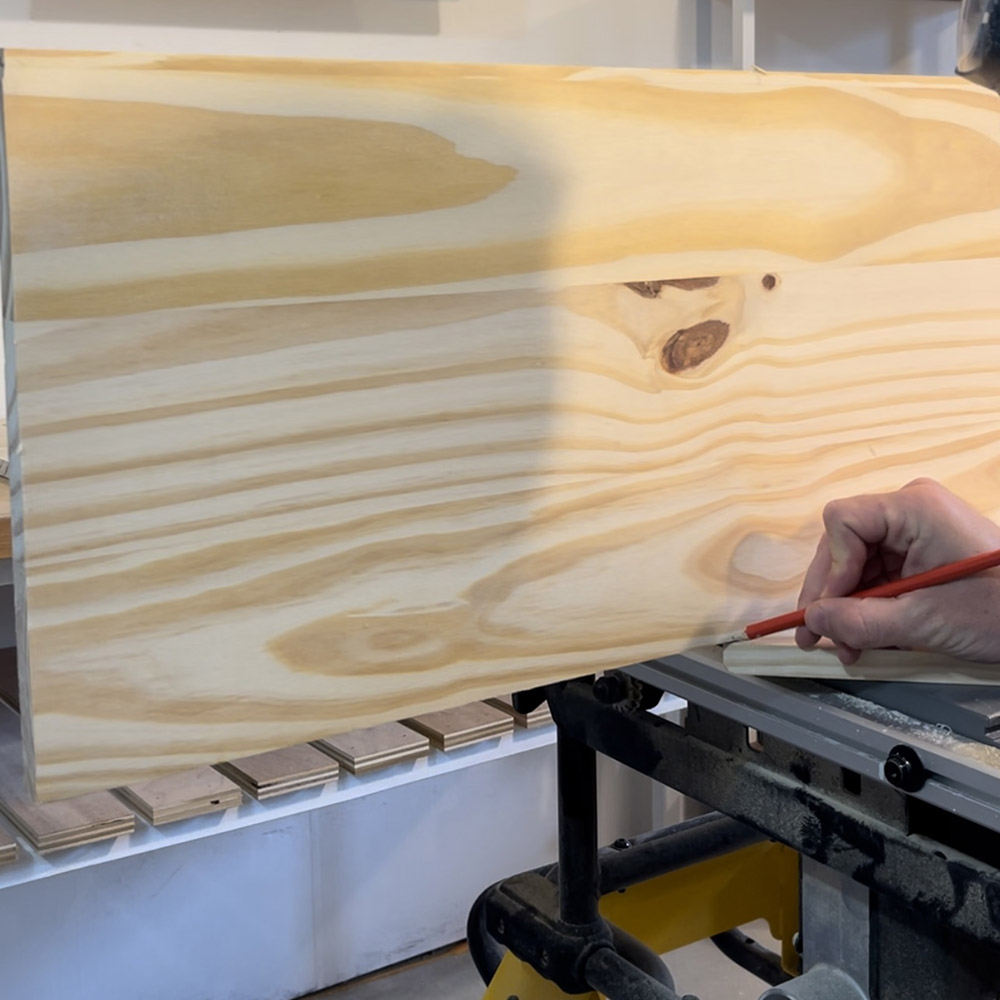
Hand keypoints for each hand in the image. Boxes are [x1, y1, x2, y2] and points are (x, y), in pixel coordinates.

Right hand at [795, 478, 999, 663]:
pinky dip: (870, 607)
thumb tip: (812, 622)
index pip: (842, 521)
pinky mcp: (921, 551)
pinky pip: (879, 574)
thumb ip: (860, 622)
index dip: (830, 567)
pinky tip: (869, 637)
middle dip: (832, 595)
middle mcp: (910, 510)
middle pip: (844, 545)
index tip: (830, 610)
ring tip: (850, 648)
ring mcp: (916, 530)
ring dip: (848, 608)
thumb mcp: (924, 622)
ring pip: (857, 565)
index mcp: (913, 508)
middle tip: (817, 638)